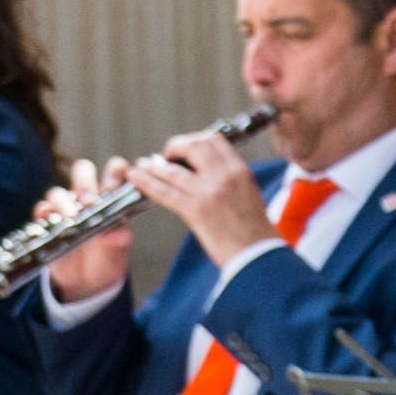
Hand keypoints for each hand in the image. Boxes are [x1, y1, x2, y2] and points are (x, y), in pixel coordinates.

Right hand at [42, 163, 143, 309]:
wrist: (87, 283)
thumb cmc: (107, 260)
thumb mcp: (118, 253)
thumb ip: (119, 240)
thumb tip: (117, 233)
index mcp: (111, 199)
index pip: (114, 174)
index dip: (117, 170)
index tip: (121, 176)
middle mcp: (87, 198)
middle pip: (82, 172)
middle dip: (87, 182)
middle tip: (92, 201)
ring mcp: (65, 209)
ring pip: (59, 192)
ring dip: (65, 202)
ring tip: (72, 217)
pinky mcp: (48, 222)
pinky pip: (42, 210)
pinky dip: (44, 211)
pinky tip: (48, 216)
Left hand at [125, 126, 275, 265]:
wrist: (259, 255)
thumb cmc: (254, 229)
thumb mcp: (248, 193)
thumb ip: (229, 178)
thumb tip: (205, 170)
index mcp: (239, 170)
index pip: (214, 140)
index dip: (194, 140)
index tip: (185, 149)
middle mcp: (225, 176)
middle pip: (193, 146)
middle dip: (174, 147)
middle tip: (166, 156)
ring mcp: (209, 192)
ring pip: (173, 170)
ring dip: (153, 166)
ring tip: (141, 166)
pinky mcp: (196, 211)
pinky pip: (166, 192)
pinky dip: (147, 183)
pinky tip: (136, 178)